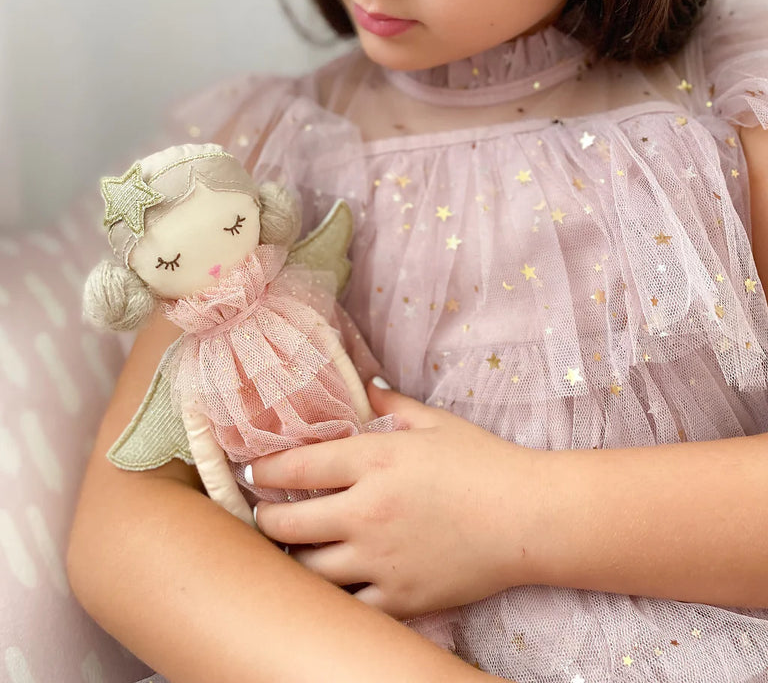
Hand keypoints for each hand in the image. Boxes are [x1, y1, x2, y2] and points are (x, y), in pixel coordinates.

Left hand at [249, 380, 541, 619]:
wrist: (530, 518)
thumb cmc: (485, 462)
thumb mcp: (435, 423)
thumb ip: (391, 404)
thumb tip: (365, 385)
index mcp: (374, 461)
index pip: (296, 468)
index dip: (264, 472)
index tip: (253, 474)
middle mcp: (367, 511)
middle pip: (287, 525)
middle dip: (266, 520)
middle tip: (264, 515)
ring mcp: (381, 560)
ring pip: (307, 571)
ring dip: (293, 560)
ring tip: (293, 551)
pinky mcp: (400, 598)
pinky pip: (347, 604)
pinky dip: (334, 595)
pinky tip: (333, 582)